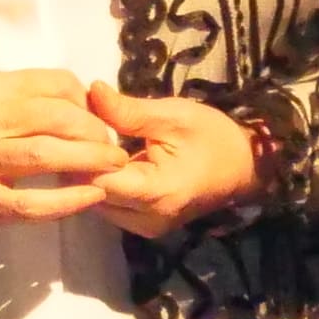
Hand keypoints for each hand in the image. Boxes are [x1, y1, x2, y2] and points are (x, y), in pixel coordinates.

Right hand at [0, 68, 130, 231]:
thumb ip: (14, 100)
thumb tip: (71, 103)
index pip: (55, 84)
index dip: (88, 101)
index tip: (98, 118)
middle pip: (61, 117)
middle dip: (98, 132)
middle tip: (113, 148)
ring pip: (51, 153)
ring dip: (92, 161)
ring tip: (114, 168)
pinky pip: (33, 201)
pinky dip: (68, 200)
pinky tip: (91, 198)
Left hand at [86, 85, 267, 237]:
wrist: (244, 167)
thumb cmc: (212, 137)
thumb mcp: (172, 116)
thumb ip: (128, 110)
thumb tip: (91, 91)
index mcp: (157, 193)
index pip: (96, 179)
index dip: (80, 152)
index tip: (74, 126)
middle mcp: (147, 220)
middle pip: (90, 192)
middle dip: (79, 161)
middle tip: (75, 130)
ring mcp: (144, 228)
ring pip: (93, 200)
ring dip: (87, 173)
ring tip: (89, 143)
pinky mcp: (142, 226)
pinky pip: (107, 204)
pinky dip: (100, 182)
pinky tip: (103, 159)